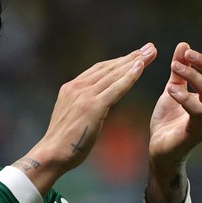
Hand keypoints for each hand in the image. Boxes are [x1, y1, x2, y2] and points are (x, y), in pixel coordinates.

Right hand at [14, 43, 157, 194]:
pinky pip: (116, 88)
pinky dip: (130, 76)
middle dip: (131, 57)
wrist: (51, 154)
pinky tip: (141, 67)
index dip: (118, 62)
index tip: (135, 56)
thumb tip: (100, 105)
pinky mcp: (92, 106)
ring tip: (151, 53)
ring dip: (135, 62)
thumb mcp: (73, 118)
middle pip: (108, 67)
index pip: (98, 70)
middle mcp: (76, 87)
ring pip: (114, 74)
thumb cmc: (64, 143)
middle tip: (149, 48)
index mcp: (70, 88)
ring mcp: (84, 95)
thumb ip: (85, 106)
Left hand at [146, 40, 201, 202]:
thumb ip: (179, 71)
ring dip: (193, 76)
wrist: (159, 151)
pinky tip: (171, 89)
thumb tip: (184, 44)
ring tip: (175, 67)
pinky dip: (184, 97)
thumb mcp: (172, 90)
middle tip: (187, 54)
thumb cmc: (168, 122)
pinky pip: (197, 111)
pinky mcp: (198, 132)